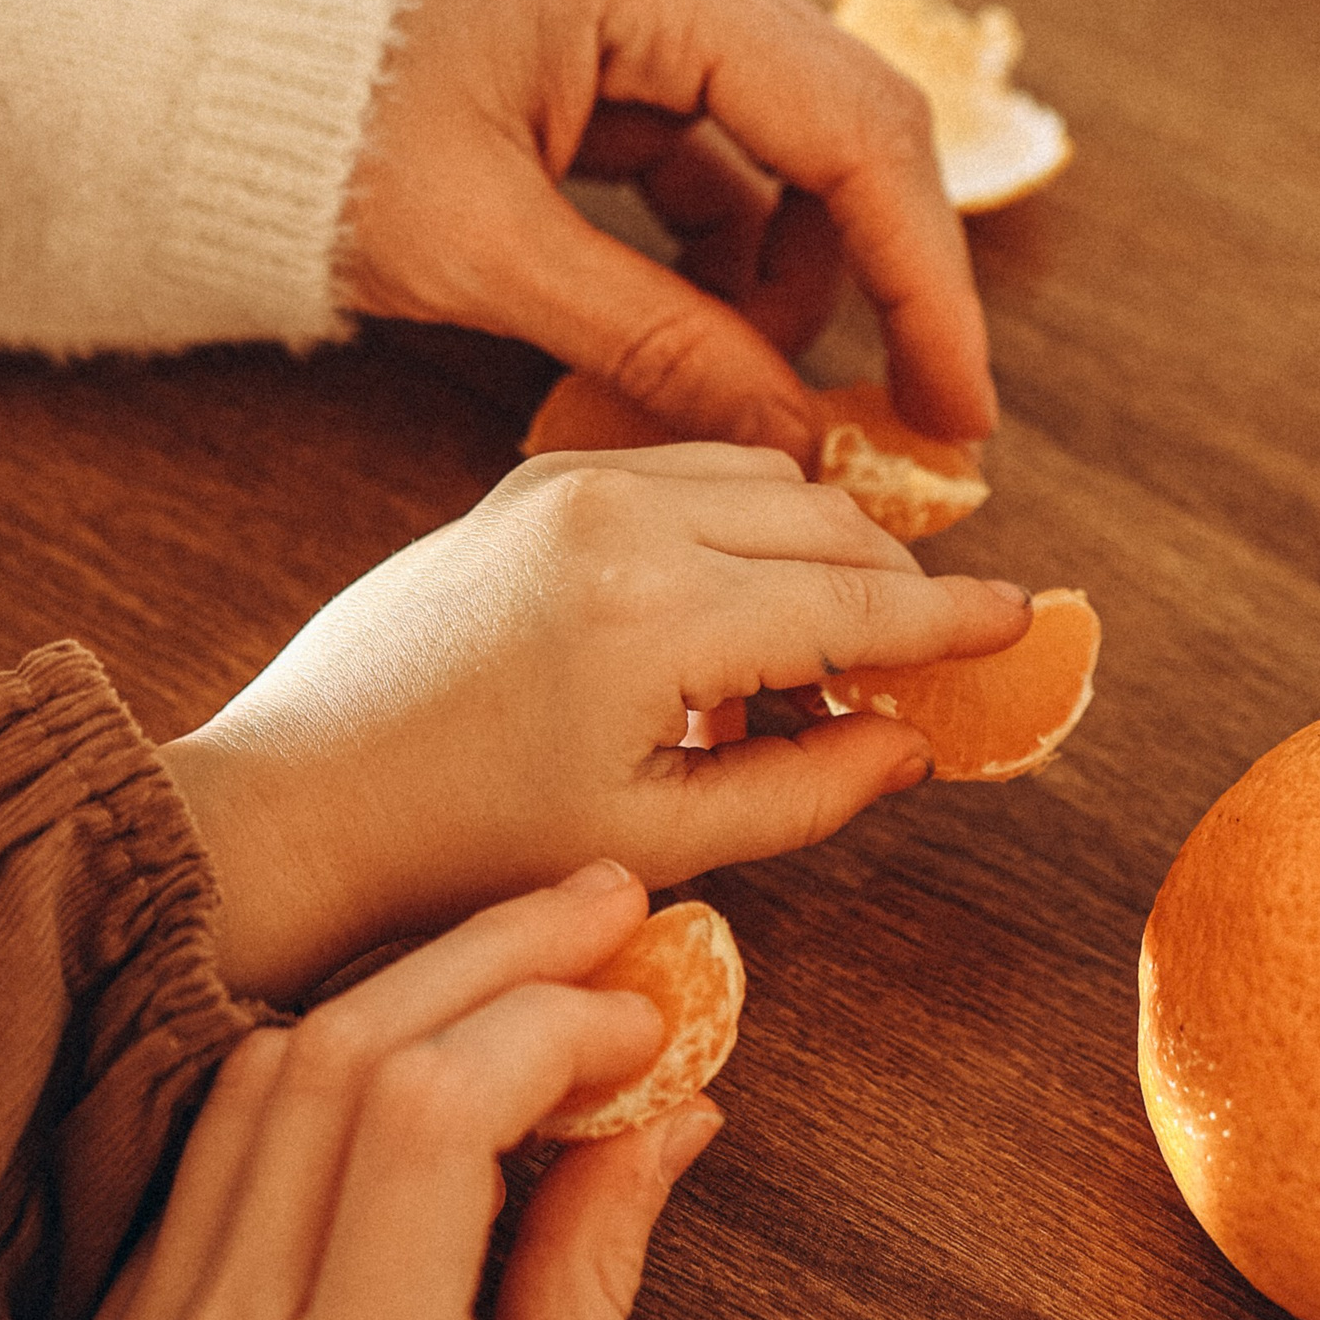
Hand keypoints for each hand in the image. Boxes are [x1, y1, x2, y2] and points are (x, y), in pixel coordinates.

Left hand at [66, 865, 714, 1319]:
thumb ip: (591, 1285)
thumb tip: (668, 1110)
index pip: (433, 1110)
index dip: (554, 1018)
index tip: (653, 1006)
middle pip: (338, 1053)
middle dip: (486, 951)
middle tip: (606, 910)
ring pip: (259, 1077)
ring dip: (399, 993)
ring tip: (525, 966)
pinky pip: (210, 1157)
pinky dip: (319, 1079)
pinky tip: (411, 1067)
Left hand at [163, 442, 1026, 998]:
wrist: (292, 803)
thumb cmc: (459, 848)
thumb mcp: (655, 841)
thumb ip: (804, 788)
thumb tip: (912, 745)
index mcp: (656, 610)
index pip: (858, 600)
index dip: (954, 621)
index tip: (1027, 622)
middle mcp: (618, 514)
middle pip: (827, 519)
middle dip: (896, 588)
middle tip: (923, 673)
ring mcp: (568, 481)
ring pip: (763, 477)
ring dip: (820, 552)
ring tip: (816, 672)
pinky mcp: (529, 479)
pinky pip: (685, 470)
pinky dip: (741, 526)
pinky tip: (730, 630)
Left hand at [339, 0, 993, 454]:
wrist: (184, 60)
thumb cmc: (306, 136)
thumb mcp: (480, 256)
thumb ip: (653, 342)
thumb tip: (794, 437)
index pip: (850, 128)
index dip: (923, 280)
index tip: (957, 406)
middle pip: (846, 123)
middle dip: (880, 278)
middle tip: (906, 418)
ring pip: (791, 141)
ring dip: (792, 271)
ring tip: (748, 388)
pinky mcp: (616, 34)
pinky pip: (720, 145)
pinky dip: (728, 245)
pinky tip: (703, 336)